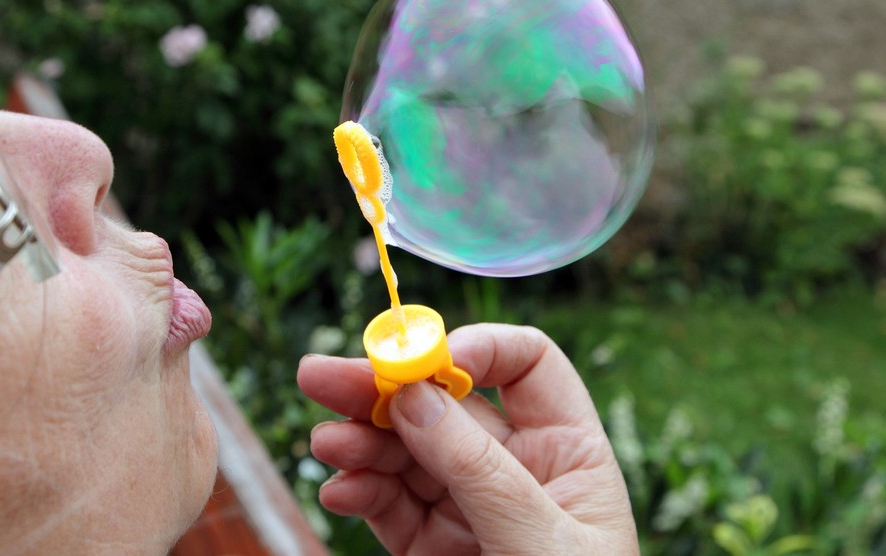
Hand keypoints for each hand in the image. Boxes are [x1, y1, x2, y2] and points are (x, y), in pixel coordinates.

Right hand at [297, 323, 637, 554]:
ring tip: (325, 445)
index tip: (425, 358)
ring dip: (359, 442)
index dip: (476, 348)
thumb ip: (479, 470)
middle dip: (381, 386)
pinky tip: (339, 493)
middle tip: (319, 376)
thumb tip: (415, 396)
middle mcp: (514, 467)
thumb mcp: (543, 539)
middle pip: (442, 402)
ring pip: (404, 452)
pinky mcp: (430, 547)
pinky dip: (358, 494)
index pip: (524, 367)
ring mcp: (467, 506)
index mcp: (566, 450)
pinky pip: (387, 507)